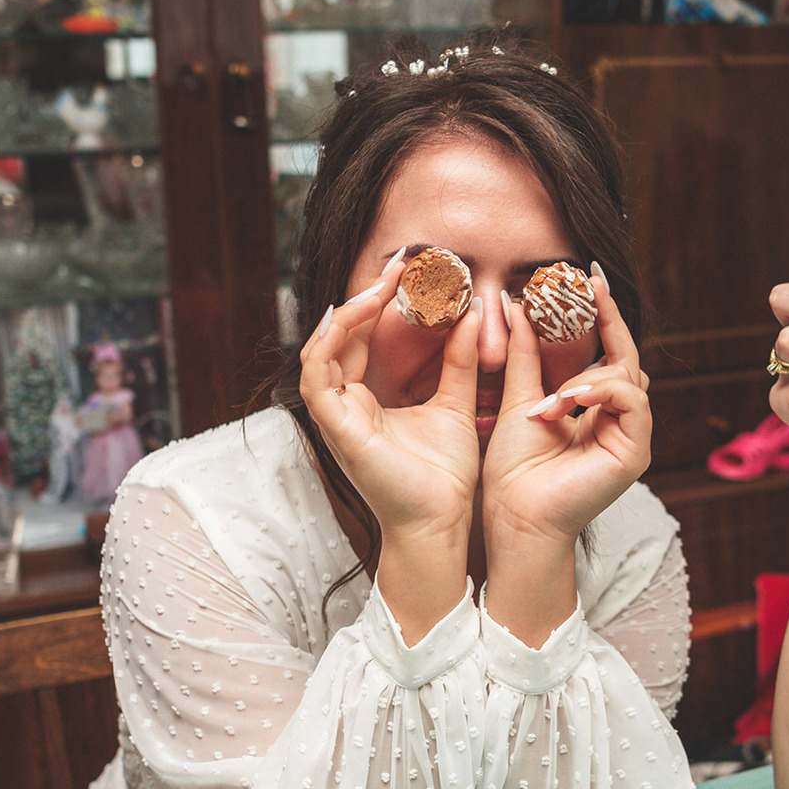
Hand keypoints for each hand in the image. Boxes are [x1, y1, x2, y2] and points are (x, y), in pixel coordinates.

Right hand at [298, 252, 482, 540]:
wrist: (442, 524)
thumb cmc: (444, 478)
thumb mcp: (455, 405)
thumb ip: (459, 362)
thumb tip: (472, 314)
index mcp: (367, 401)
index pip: (360, 340)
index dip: (377, 303)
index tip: (408, 271)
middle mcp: (345, 406)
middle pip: (339, 339)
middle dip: (364, 297)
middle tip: (398, 264)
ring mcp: (336, 419)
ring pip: (320, 352)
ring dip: (346, 315)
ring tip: (379, 286)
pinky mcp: (335, 430)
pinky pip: (316, 377)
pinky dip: (328, 344)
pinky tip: (351, 317)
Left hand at [480, 272, 652, 546]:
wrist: (515, 520)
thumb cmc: (514, 473)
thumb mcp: (520, 400)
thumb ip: (526, 357)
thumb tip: (517, 307)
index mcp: (596, 411)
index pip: (606, 353)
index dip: (602, 316)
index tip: (588, 279)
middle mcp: (620, 421)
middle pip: (626, 358)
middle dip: (609, 321)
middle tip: (589, 286)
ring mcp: (632, 437)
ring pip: (629, 375)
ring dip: (588, 376)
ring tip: (553, 399)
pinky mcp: (635, 452)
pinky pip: (631, 400)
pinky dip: (599, 392)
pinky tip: (568, 402)